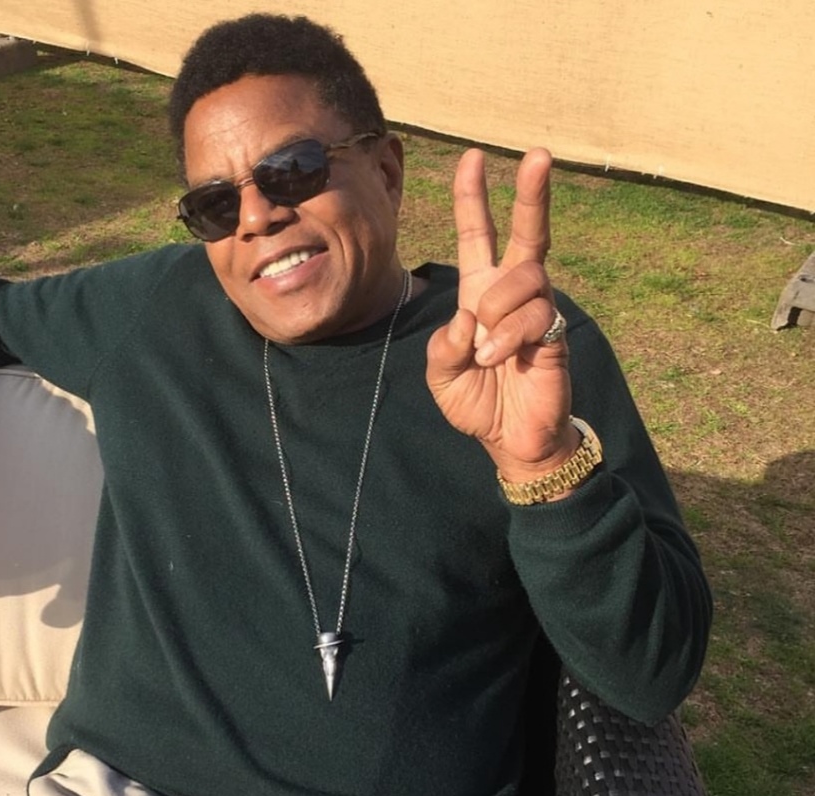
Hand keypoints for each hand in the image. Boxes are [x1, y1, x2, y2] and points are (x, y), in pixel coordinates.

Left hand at [426, 147, 578, 481]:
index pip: (477, 235)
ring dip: (498, 310)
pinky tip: (498, 360)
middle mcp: (511, 293)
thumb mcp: (442, 374)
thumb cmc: (477, 401)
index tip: (472, 157)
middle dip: (532, 192)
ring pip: (525, 276)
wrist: (510, 439)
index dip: (473, 198)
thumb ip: (444, 345)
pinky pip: (535, 315)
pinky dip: (509, 338)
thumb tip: (469, 317)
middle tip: (538, 154)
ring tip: (487, 352)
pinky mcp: (556, 332)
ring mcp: (537, 310)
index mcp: (479, 292)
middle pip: (527, 232)